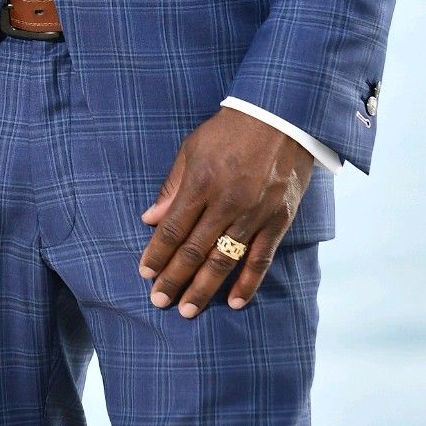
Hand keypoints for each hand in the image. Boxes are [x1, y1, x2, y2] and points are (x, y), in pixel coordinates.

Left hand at [138, 108, 314, 316]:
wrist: (280, 115)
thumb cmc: (229, 130)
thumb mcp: (192, 148)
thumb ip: (172, 185)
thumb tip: (150, 218)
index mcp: (201, 183)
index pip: (172, 228)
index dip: (157, 254)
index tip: (145, 274)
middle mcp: (226, 202)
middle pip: (194, 250)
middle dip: (174, 279)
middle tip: (159, 301)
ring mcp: (254, 213)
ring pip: (224, 260)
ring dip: (204, 288)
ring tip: (187, 310)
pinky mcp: (278, 219)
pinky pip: (260, 258)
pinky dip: (248, 283)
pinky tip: (234, 302)